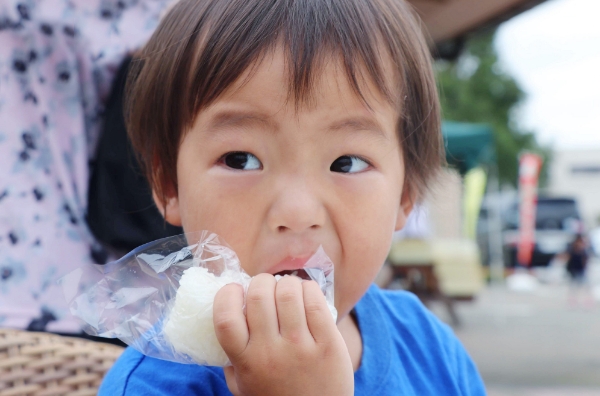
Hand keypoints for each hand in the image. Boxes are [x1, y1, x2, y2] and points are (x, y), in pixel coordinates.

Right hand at [213, 274, 353, 395]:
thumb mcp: (243, 386)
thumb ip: (232, 357)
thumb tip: (227, 318)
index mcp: (245, 361)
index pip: (225, 317)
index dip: (227, 294)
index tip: (235, 291)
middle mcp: (270, 353)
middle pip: (259, 295)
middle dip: (261, 281)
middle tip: (266, 287)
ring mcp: (301, 347)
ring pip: (289, 292)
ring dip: (286, 283)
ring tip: (288, 290)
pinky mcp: (329, 343)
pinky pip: (316, 301)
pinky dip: (309, 289)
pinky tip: (306, 294)